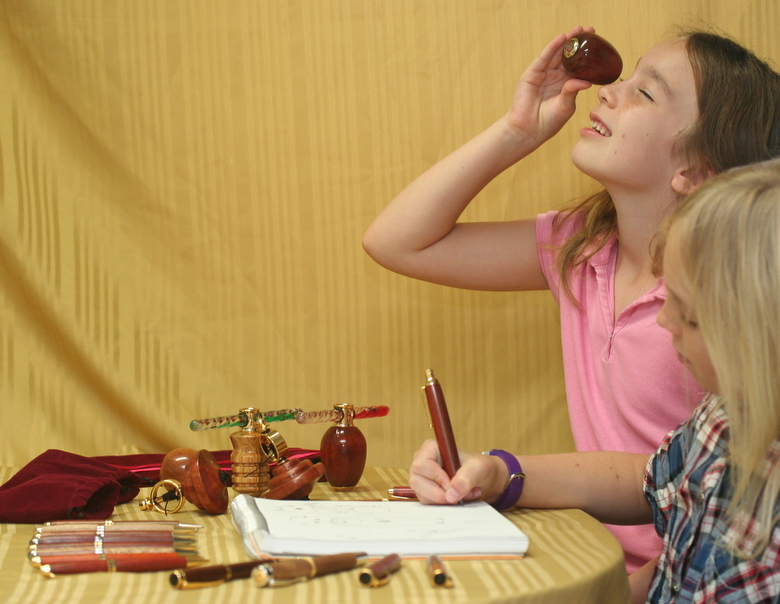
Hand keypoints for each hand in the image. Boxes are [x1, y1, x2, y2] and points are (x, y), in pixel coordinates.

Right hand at [408, 439, 507, 504]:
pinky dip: (445, 504)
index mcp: (431, 448)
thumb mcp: (478, 469)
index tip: (451, 485)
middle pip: (417, 481)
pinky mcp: (426, 491)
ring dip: (444, 500)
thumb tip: (451, 494)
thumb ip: (466, 478)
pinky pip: (428, 502)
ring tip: (464, 494)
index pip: (421, 465)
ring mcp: (423, 478)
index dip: (435, 478)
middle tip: (457, 495)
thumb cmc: (480, 467)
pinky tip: (459, 497)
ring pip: (422, 494)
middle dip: (438, 493)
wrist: (484, 478)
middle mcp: (423, 462)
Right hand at [503, 26, 594, 147]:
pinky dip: (552, 47)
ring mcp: (543, 75)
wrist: (529, 130)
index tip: (598, 45)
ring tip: (578, 30)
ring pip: (556, 54)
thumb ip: (573, 91)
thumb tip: (587, 81)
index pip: (578, 66)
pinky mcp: (532, 75)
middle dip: (578, 44)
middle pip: (568, 57)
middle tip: (590, 31)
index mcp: (565, 85)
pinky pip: (543, 58)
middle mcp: (555, 78)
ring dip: (567, 41)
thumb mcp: (566, 106)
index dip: (587, 56)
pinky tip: (562, 38)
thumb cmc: (548, 122)